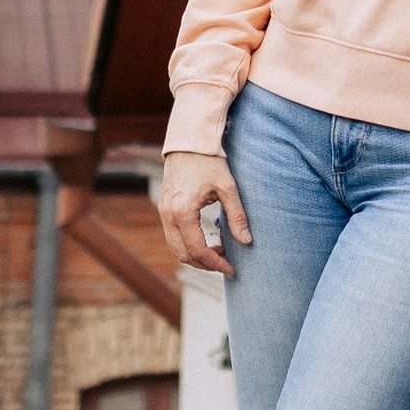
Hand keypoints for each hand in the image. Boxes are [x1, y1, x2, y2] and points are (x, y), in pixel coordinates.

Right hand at [157, 150, 248, 275]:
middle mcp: (168, 214)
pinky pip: (173, 236)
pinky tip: (206, 240)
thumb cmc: (209, 161)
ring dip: (195, 255)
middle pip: (183, 254)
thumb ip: (237, 215)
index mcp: (183, 211)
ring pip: (175, 247)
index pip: (198, 249)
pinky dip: (187, 244)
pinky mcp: (164, 208)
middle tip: (225, 264)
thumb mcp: (227, 187)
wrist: (188, 141)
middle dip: (204, 264)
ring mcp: (163, 211)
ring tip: (218, 252)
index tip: (231, 269)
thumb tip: (247, 241)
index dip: (215, 263)